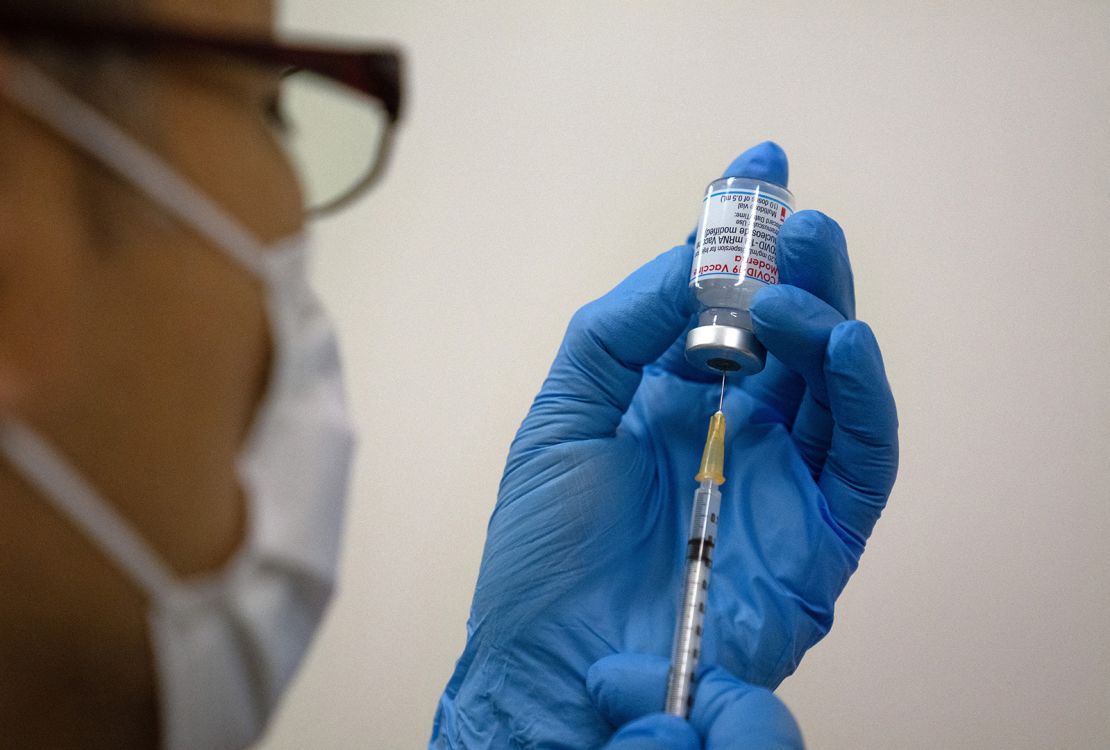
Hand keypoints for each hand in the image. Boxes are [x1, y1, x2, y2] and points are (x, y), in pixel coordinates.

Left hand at [430, 142, 897, 747]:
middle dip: (796, 266)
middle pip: (792, 332)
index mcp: (676, 397)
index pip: (726, 302)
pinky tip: (842, 344)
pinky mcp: (818, 539)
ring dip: (827, 316)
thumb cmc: (544, 553)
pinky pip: (863, 459)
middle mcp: (738, 430)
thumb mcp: (562, 415)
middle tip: (790, 215)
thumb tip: (690, 260)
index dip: (743, 236)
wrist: (550, 666)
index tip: (757, 168)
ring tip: (793, 274)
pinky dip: (865, 400)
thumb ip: (620, 331)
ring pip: (836, 383)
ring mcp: (782, 481)